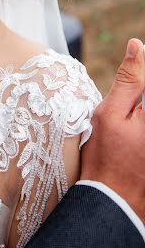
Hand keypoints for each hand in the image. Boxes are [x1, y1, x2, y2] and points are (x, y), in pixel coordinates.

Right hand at [80, 38, 144, 220]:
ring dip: (137, 106)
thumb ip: (128, 79)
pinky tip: (130, 137)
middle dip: (138, 95)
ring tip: (123, 133)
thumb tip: (137, 46)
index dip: (140, 75)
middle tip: (121, 118)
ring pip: (143, 109)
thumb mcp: (110, 113)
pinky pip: (142, 123)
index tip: (126, 85)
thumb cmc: (107, 158)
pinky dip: (138, 121)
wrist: (113, 202)